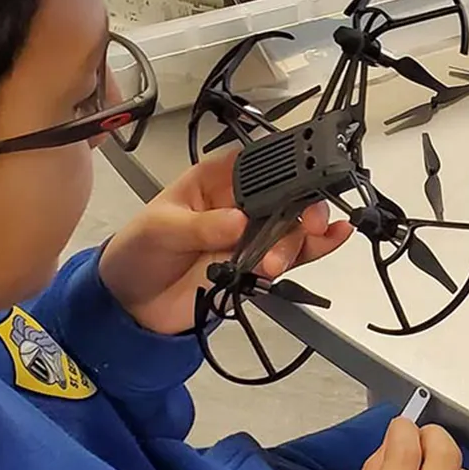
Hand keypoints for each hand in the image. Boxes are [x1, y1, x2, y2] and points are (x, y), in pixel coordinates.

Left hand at [99, 151, 352, 334]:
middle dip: (304, 205)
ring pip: (295, 226)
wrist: (132, 307)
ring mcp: (254, 234)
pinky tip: (336, 238)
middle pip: (288, 193)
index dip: (286, 163)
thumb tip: (238, 221)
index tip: (303, 174)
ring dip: (297, 240)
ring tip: (275, 263)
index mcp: (217, 180)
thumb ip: (201, 226)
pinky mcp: (261, 263)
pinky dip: (319, 247)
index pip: (259, 161)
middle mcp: (242, 203)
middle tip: (308, 222)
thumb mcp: (160, 229)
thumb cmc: (138, 253)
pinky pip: (297, 253)